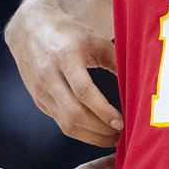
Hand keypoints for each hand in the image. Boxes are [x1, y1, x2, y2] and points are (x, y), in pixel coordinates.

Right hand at [5, 0, 121, 145]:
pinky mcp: (39, 101)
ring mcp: (40, 91)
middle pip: (73, 114)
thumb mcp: (95, 40)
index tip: (121, 122)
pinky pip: (61, 123)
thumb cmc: (69, 34)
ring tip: (112, 139)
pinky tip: (96, 132)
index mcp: (64, 56)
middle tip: (120, 135)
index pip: (83, 91)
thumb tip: (139, 86)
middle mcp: (48, 76)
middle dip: (99, 130)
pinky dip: (81, 132)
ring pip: (66, 125)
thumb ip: (116, 61)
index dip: (103, 111)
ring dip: (91, 137)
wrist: (30, 30)